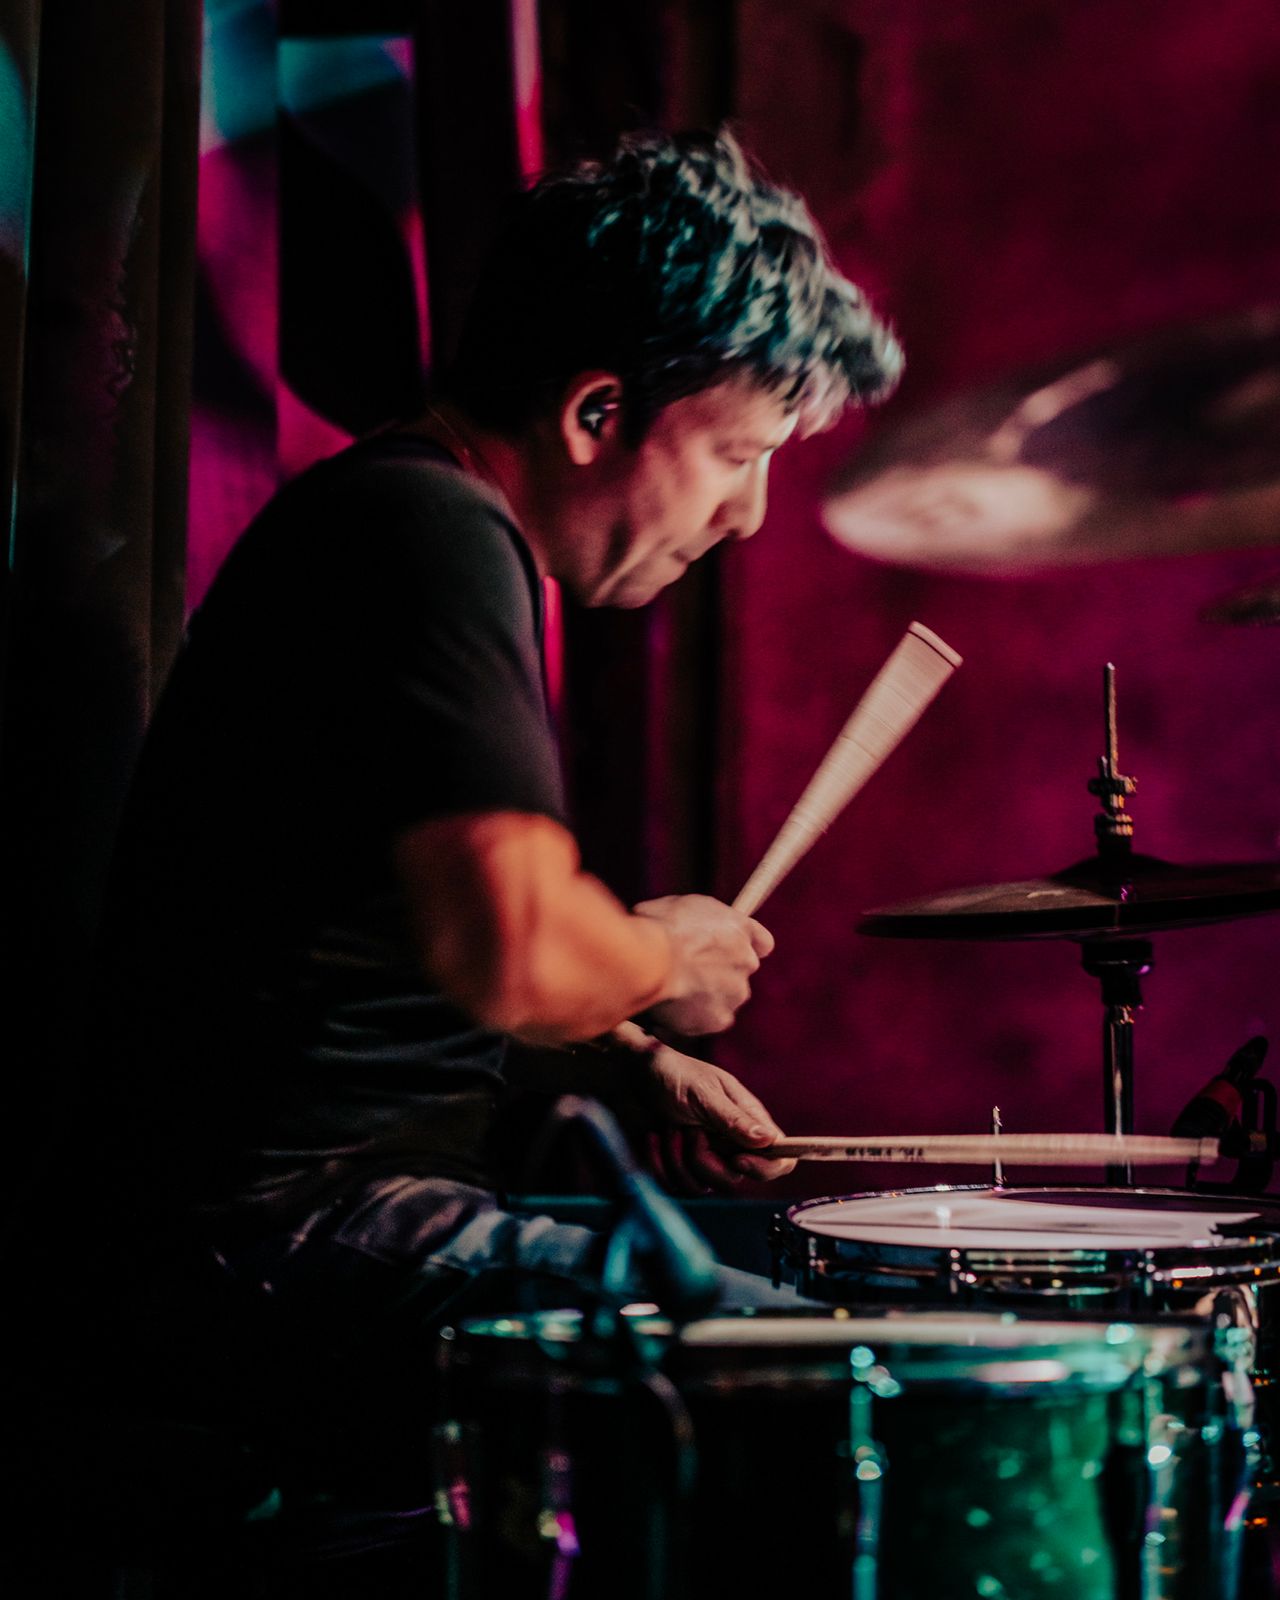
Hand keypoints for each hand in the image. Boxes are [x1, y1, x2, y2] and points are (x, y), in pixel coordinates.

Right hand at [633, 894, 773, 1035]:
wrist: (650, 959)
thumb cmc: (658, 926)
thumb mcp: (678, 905)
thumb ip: (694, 921)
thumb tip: (681, 927)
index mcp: (740, 927)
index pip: (762, 943)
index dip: (743, 948)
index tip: (727, 951)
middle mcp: (747, 960)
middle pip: (738, 973)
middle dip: (716, 975)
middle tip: (685, 974)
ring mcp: (736, 992)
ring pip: (723, 998)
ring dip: (703, 999)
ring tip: (671, 994)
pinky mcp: (719, 1019)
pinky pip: (706, 1021)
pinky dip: (689, 1020)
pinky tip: (666, 1012)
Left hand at [638, 1042, 796, 1192]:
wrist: (627, 1076)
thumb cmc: (671, 1073)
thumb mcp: (703, 1092)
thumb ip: (734, 1118)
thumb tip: (769, 1141)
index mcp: (746, 1120)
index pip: (779, 1157)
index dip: (766, 1167)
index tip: (738, 1160)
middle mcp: (729, 1143)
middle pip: (736, 1179)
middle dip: (706, 1161)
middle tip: (691, 1132)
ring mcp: (702, 1158)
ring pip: (702, 1187)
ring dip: (678, 1159)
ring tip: (669, 1129)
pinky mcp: (676, 1168)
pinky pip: (674, 1186)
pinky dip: (659, 1163)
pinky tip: (653, 1138)